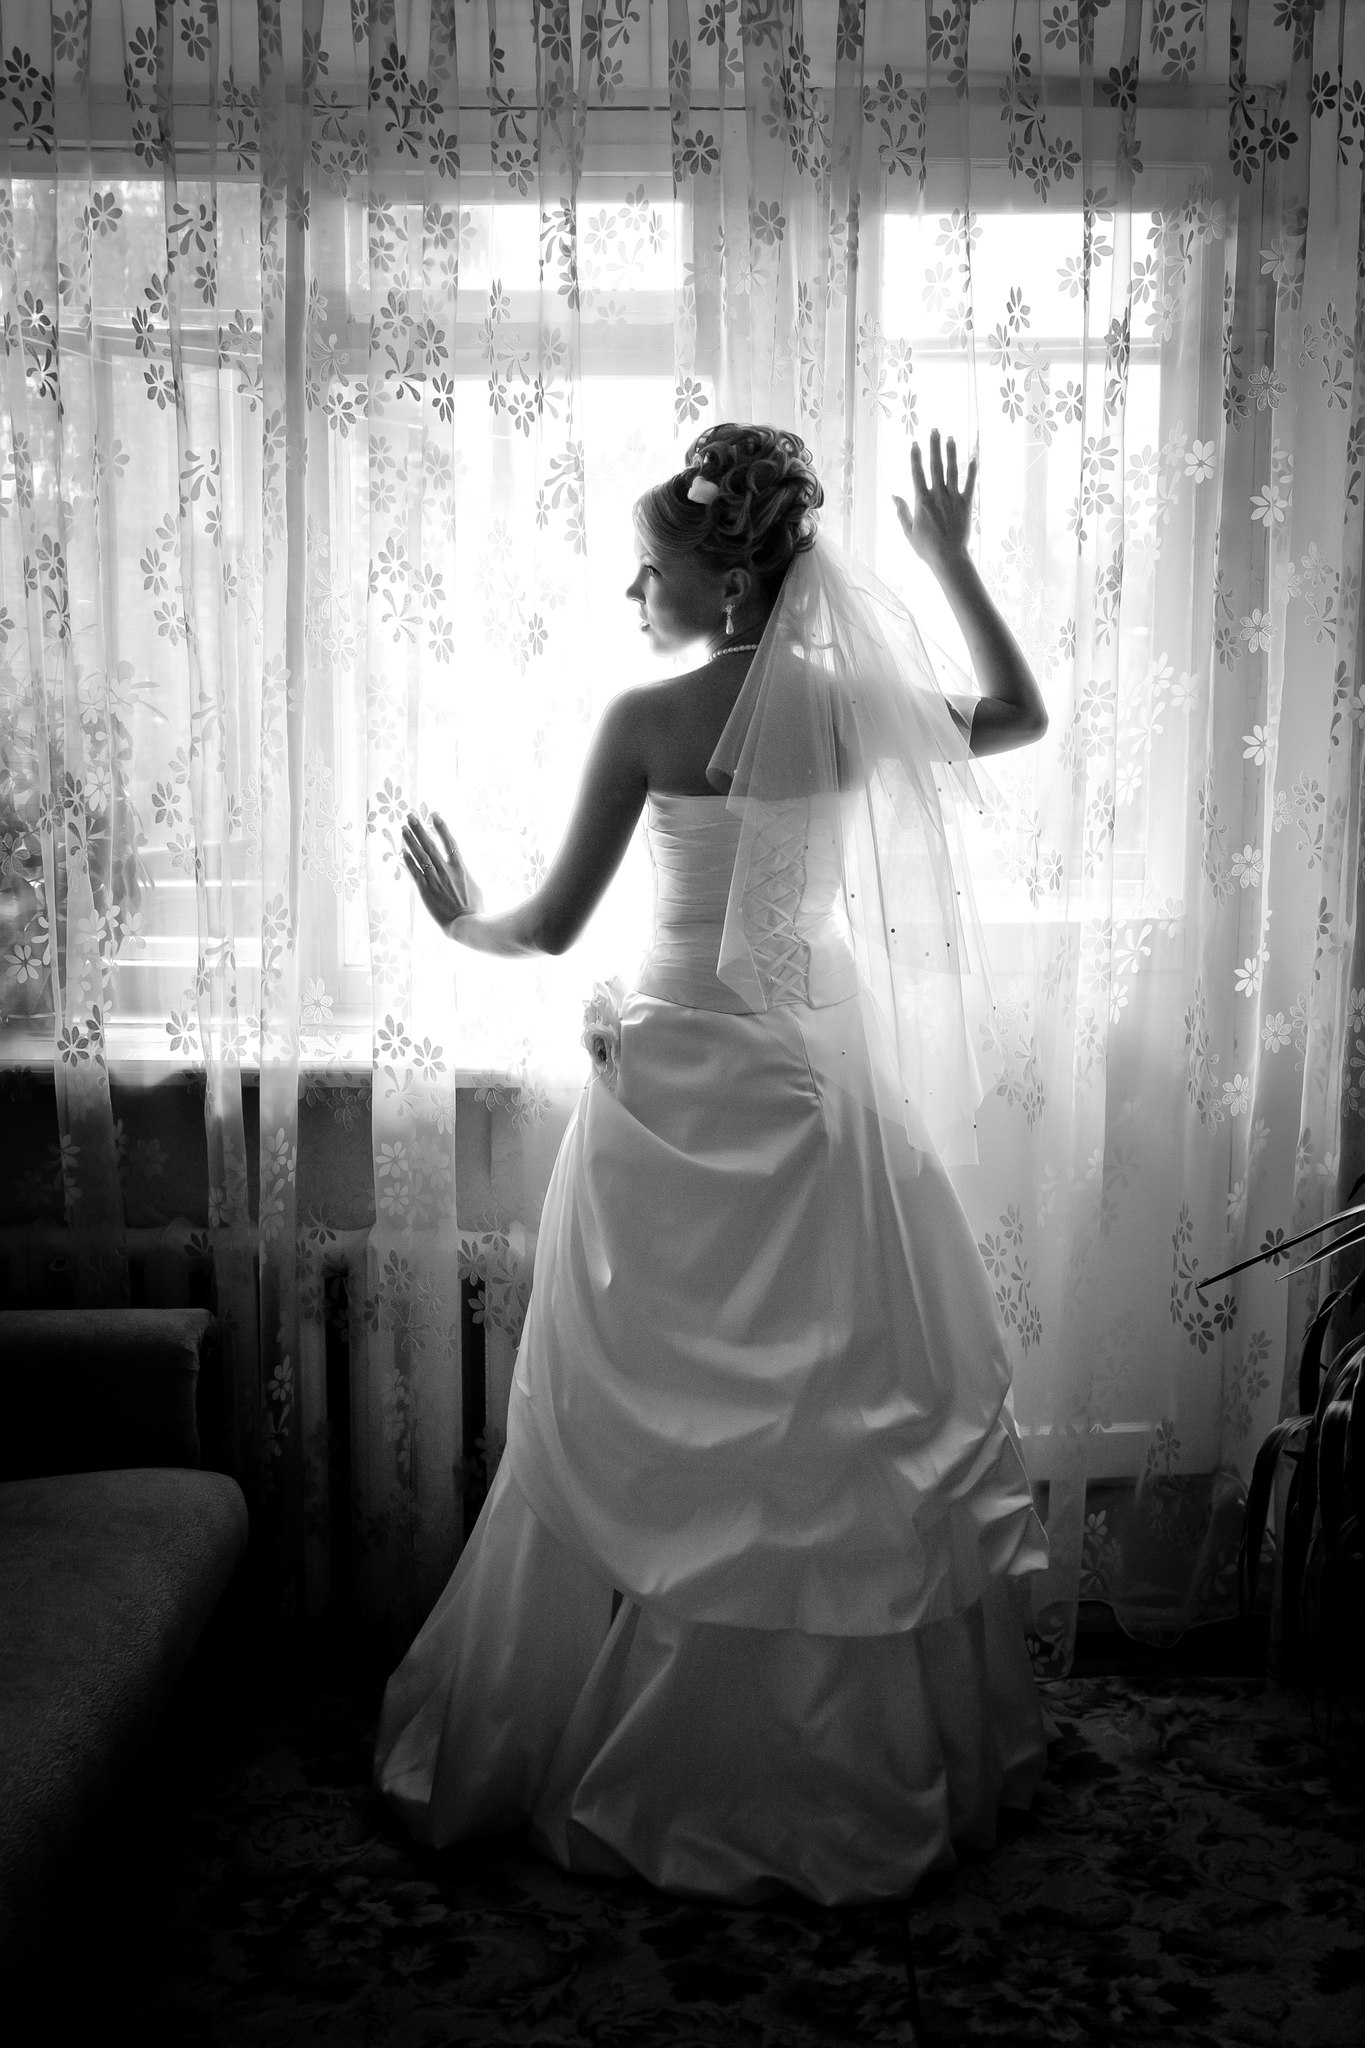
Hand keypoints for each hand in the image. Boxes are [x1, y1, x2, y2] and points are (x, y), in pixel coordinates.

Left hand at [402, 811, 483, 934]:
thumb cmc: (475, 909)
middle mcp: (446, 870)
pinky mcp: (426, 890)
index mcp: (460, 867)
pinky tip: (402, 851)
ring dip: (411, 840)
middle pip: (431, 844)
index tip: (434, 814)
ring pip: (420, 855)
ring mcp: (435, 879)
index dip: (441, 827)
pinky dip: (408, 861)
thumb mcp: (474, 886)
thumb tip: (459, 870)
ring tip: (403, 828)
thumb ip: (464, 875)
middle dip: (420, 828)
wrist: (466, 924)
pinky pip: (415, 872)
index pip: (449, 842)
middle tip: (411, 815)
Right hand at [893, 428, 976, 577]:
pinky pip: (969, 484)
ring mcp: (953, 499)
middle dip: (934, 447)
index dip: (915, 457)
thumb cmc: (926, 548)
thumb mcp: (908, 531)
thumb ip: (901, 511)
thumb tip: (894, 495)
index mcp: (921, 501)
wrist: (949, 558)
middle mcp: (937, 496)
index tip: (915, 443)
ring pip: (952, 471)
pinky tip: (974, 457)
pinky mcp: (966, 504)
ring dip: (951, 453)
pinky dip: (972, 470)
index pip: (917, 473)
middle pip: (935, 466)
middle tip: (935, 430)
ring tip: (950, 438)